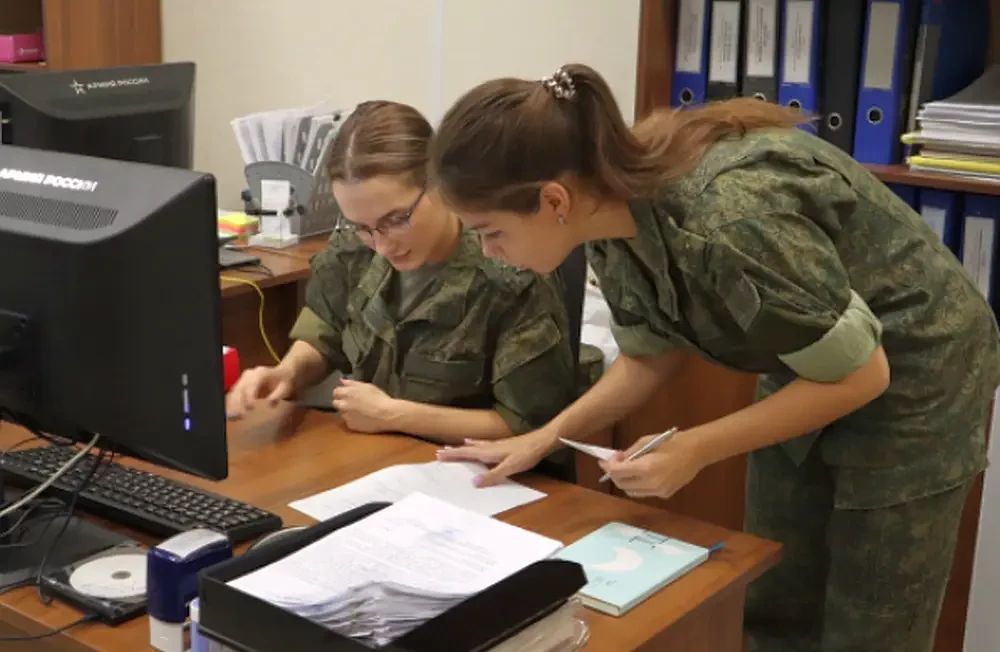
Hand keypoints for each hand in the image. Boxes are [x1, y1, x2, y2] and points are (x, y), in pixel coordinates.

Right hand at [226, 366, 294, 418]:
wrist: (281, 374)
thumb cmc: (284, 381)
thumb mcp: (285, 388)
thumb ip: (278, 395)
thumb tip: (270, 403)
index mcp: (260, 373)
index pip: (252, 384)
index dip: (249, 396)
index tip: (251, 408)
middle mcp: (249, 375)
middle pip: (240, 388)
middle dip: (238, 403)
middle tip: (241, 416)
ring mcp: (243, 379)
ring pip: (234, 392)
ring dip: (232, 405)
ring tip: (232, 418)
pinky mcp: (240, 386)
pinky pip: (234, 395)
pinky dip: (231, 405)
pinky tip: (230, 415)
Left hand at [332, 379, 401, 432]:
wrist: (386, 414)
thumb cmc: (379, 398)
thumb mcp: (367, 386)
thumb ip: (352, 383)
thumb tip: (341, 381)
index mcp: (347, 393)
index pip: (335, 392)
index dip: (341, 393)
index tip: (347, 394)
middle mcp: (343, 404)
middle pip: (335, 403)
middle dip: (341, 402)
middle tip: (351, 403)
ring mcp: (346, 416)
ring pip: (342, 413)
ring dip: (347, 411)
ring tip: (359, 411)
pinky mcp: (351, 426)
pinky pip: (348, 422)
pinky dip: (353, 420)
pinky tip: (362, 419)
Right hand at [435, 428, 555, 486]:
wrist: (541, 441)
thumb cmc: (526, 454)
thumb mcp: (509, 468)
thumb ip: (492, 475)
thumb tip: (473, 483)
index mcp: (488, 452)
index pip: (466, 454)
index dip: (453, 455)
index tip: (438, 455)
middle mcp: (489, 447)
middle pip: (467, 449)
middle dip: (453, 451)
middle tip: (439, 452)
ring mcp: (495, 445)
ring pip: (473, 446)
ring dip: (462, 448)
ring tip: (451, 447)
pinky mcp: (501, 445)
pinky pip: (482, 444)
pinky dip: (475, 443)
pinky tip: (474, 441)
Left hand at [598, 432, 705, 498]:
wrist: (696, 451)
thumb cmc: (671, 442)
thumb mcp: (646, 441)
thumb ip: (629, 453)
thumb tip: (616, 460)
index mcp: (647, 467)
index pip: (618, 472)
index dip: (608, 466)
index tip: (605, 460)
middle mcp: (652, 483)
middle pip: (622, 484)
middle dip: (614, 474)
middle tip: (613, 464)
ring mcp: (659, 491)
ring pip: (631, 491)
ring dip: (624, 481)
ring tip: (625, 469)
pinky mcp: (665, 495)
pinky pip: (644, 492)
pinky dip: (637, 485)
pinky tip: (639, 475)